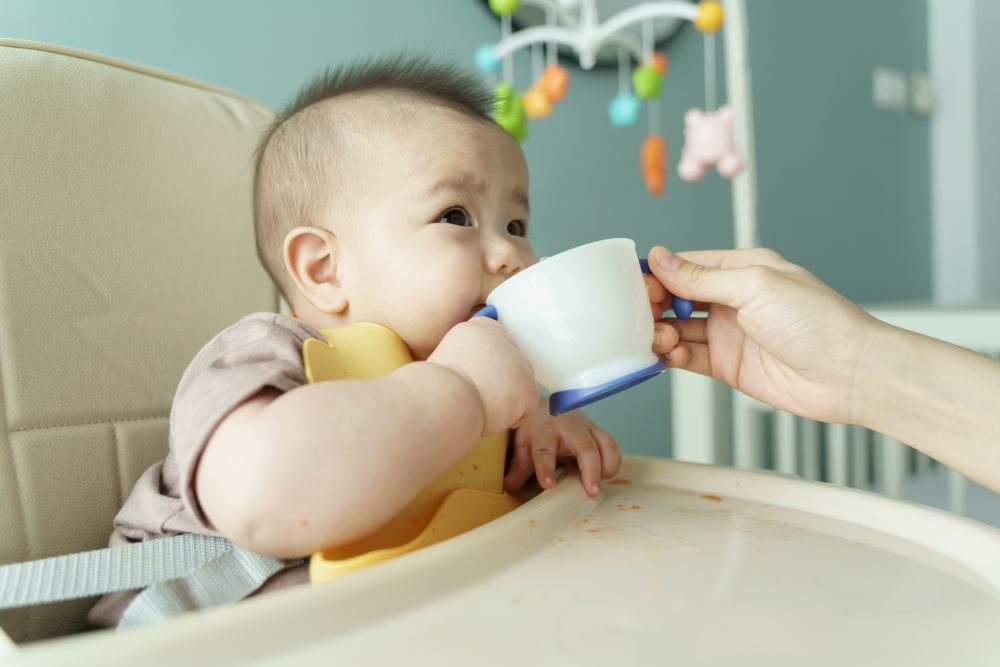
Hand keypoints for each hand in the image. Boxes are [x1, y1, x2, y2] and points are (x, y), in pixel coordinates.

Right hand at [428, 318, 539, 435]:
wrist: (442, 399)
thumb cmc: (437, 388)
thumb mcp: (450, 359)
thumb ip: (472, 355)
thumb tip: (487, 367)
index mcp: (479, 327)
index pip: (497, 344)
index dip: (489, 367)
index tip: (476, 377)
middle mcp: (502, 338)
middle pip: (511, 365)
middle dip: (500, 382)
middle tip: (477, 394)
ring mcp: (518, 362)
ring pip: (520, 385)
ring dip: (505, 399)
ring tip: (480, 403)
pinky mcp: (527, 386)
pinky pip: (527, 406)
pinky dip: (512, 416)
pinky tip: (491, 414)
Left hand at [503, 403, 620, 496]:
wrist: (547, 406)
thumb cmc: (535, 429)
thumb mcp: (523, 445)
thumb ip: (519, 467)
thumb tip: (509, 486)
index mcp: (545, 430)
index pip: (544, 449)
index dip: (546, 467)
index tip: (548, 485)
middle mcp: (569, 427)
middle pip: (585, 446)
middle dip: (591, 468)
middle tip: (591, 491)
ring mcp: (587, 428)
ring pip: (606, 443)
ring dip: (606, 466)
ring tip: (599, 485)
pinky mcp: (599, 432)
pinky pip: (612, 447)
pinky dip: (613, 462)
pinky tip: (605, 475)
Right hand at [645, 245, 884, 425]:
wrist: (850, 375)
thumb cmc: (819, 322)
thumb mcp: (755, 286)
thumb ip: (702, 277)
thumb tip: (662, 258)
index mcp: (741, 269)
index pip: (685, 265)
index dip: (658, 273)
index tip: (634, 283)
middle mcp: (733, 299)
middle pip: (676, 297)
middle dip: (654, 305)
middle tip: (641, 315)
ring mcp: (730, 333)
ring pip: (678, 328)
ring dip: (661, 332)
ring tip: (660, 339)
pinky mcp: (728, 366)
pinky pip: (688, 358)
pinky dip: (672, 357)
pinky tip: (667, 355)